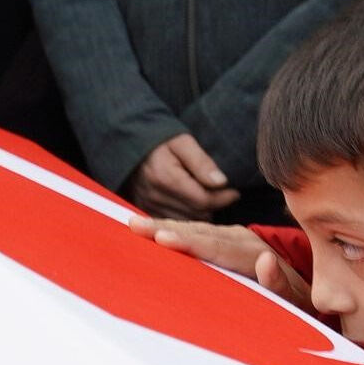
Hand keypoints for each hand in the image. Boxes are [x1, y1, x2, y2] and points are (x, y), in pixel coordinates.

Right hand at [124, 135, 240, 216]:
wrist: (128, 144)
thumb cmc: (160, 141)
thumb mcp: (182, 142)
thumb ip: (201, 162)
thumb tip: (221, 182)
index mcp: (166, 178)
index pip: (203, 200)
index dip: (223, 198)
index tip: (234, 191)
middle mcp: (155, 196)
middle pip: (197, 214)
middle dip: (215, 206)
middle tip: (225, 195)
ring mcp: (148, 206)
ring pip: (187, 222)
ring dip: (202, 214)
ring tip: (211, 200)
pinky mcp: (145, 211)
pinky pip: (173, 223)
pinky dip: (187, 218)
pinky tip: (195, 207)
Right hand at [140, 216, 312, 306]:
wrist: (306, 288)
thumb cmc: (297, 301)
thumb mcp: (297, 299)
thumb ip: (281, 284)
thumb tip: (264, 260)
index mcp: (255, 253)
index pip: (217, 248)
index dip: (189, 243)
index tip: (163, 239)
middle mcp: (242, 240)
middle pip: (199, 233)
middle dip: (167, 229)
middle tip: (135, 227)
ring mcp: (232, 237)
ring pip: (195, 229)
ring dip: (165, 227)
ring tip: (134, 226)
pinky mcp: (224, 240)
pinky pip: (196, 233)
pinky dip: (173, 230)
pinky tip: (150, 231)